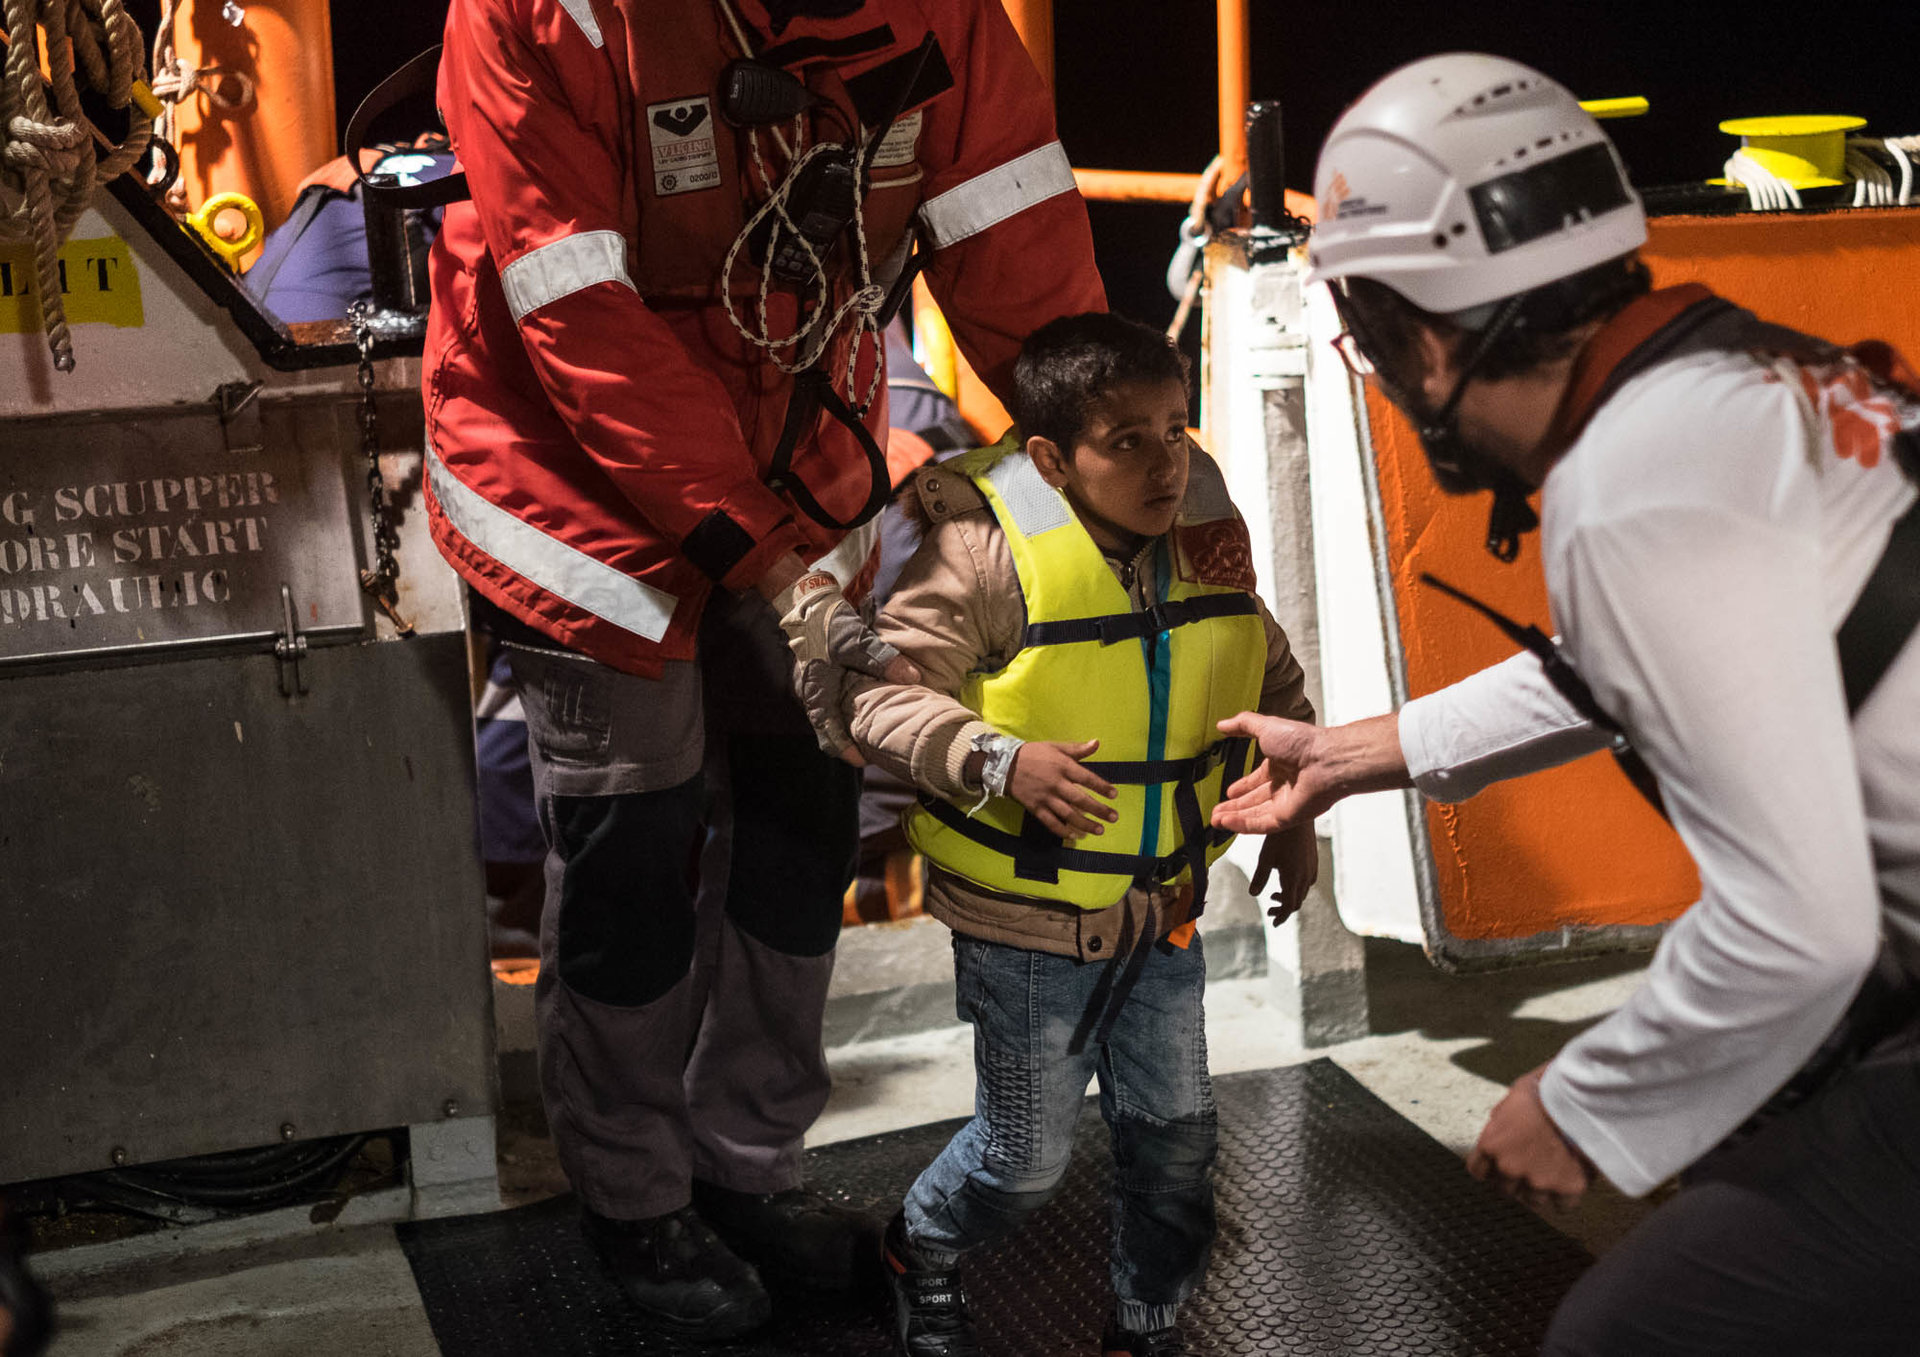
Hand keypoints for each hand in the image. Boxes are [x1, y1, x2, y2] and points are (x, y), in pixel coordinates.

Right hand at [774, 569, 921, 763]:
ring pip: (829, 714)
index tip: (863, 761)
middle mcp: (810, 694)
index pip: (827, 732)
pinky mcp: (817, 676)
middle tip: (873, 747)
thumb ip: (883, 660)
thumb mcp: (857, 640)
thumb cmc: (827, 623)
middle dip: (849, 739)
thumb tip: (913, 678)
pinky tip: (863, 705)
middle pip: (828, 727)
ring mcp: (811, 686)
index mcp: (817, 691)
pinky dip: (845, 708)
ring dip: (847, 723)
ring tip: (871, 728)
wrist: (805, 601)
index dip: (844, 749)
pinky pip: (830, 700)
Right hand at [1008, 739, 1118, 839]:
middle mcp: (1056, 784)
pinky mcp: (1035, 808)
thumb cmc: (1034, 754)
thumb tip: (1097, 743)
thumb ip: (1077, 749)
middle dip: (1099, 810)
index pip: (1087, 778)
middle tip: (1113, 817)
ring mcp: (1045, 798)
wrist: (1005, 764)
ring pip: (1068, 814)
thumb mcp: (1055, 747)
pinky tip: (1074, 836)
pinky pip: (1050, 822)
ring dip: (1085, 823)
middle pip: (1080, 799)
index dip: (1102, 787)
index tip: (1114, 795)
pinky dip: (1062, 831)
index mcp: (1062, 766)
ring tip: (1099, 830)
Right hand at [1211, 711, 1410, 834]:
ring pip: (1255, 815)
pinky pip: (1262, 824)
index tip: (1229, 792)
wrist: (1324, 761)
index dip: (1242, 787)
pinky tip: (1227, 823)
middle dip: (1234, 806)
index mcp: (1280, 764)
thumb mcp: (1266, 726)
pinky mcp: (1288, 817)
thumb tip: (1222, 724)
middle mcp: (1284, 784)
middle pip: (1254, 801)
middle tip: (1216, 811)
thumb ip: (1243, 724)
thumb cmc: (1302, 742)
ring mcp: (1286, 803)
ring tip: (1214, 821)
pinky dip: (1243, 825)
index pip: (1257, 780)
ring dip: (1234, 818)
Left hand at [1253, 820, 1317, 926]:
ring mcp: (1312, 870)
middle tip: (1271, 910)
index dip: (1281, 917)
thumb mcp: (1265, 857)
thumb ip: (1259, 877)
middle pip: (1297, 902)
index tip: (1273, 922)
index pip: (1289, 907)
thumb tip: (1254, 893)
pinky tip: (1288, 880)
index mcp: (1293, 879)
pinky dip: (1297, 888)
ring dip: (1290, 898)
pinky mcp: (1313, 862)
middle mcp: (1306, 877)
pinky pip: (1308, 882)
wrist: (1299, 818)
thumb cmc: (1280, 837)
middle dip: (1284, 909)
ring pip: (1303, 893)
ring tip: (1275, 895)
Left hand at [1466, 1064, 1594, 1211]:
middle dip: (1516, 1180)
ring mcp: (1538, 1181)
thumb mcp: (1513, 1096)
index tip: (1500, 1164)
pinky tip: (1570, 1180)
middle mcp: (1510, 1168)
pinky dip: (1566, 1196)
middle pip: (1505, 1189)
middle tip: (1531, 1165)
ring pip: (1533, 1201)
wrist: (1581, 1102)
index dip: (1490, 1168)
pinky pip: (1562, 1205)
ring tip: (1553, 1171)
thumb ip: (1502, 1117)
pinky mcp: (1566, 1189)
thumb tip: (1499, 1122)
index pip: (1478, 1171)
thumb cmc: (1547, 1091)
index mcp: (1491, 1144)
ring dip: (1541, 1190)